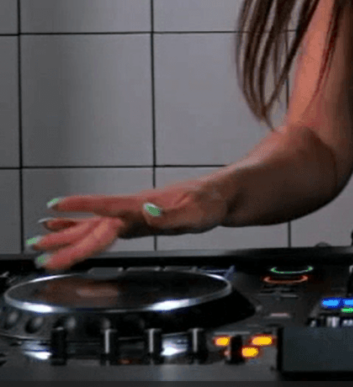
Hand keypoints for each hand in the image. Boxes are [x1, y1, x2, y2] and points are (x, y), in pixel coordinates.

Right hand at [26, 178, 230, 271]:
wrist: (222, 195)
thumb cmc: (210, 203)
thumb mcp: (196, 213)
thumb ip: (171, 216)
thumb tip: (148, 212)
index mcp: (145, 205)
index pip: (110, 210)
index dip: (84, 211)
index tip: (56, 208)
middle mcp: (136, 208)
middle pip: (97, 224)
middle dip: (67, 238)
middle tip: (38, 249)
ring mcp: (135, 213)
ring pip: (96, 224)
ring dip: (68, 232)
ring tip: (40, 238)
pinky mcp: (138, 219)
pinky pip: (105, 225)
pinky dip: (84, 227)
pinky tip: (69, 228)